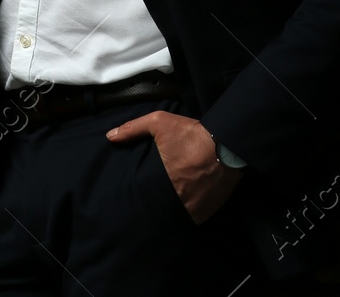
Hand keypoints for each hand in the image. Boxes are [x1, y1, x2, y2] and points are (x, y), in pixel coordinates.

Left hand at [106, 109, 242, 224]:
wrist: (228, 144)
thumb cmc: (192, 135)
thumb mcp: (160, 123)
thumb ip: (134, 129)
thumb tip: (110, 136)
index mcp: (164, 183)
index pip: (146, 200)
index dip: (141, 200)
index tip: (138, 197)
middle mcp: (180, 201)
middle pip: (162, 210)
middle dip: (157, 206)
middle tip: (153, 200)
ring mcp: (197, 209)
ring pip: (180, 216)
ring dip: (174, 211)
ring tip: (170, 204)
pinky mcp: (211, 211)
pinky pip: (196, 217)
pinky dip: (191, 212)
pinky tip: (188, 203)